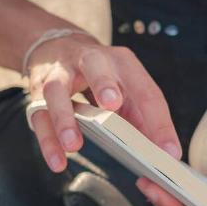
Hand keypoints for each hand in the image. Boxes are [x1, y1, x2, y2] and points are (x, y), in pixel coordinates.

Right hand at [27, 34, 180, 171]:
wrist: (56, 46)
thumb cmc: (99, 75)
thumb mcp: (126, 88)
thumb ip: (142, 118)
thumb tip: (161, 154)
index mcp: (122, 63)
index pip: (145, 90)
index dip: (159, 122)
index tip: (168, 151)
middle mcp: (90, 60)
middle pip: (96, 66)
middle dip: (104, 83)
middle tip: (112, 104)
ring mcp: (60, 73)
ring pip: (57, 90)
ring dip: (65, 117)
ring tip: (74, 144)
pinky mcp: (37, 89)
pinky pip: (39, 115)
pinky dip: (47, 139)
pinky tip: (58, 159)